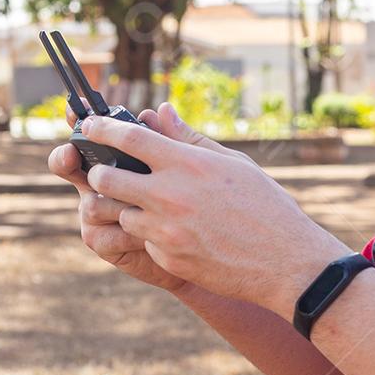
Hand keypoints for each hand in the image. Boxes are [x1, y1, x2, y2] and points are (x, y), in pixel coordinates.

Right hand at [48, 104, 190, 292]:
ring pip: (90, 202)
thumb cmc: (202, 204)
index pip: (92, 135)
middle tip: (72, 154)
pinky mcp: (105, 242)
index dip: (78, 122)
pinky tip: (148, 237)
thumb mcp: (196, 169)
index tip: (75, 114)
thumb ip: (177, 142)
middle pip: (68, 163)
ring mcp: (100, 213)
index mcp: (120, 158)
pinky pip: (102, 234)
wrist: (206, 250)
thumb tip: (161, 111)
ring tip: (146, 208)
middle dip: (67, 157)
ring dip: (115, 204)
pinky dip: (126, 233)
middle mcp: (102, 183)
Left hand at [76, 102, 346, 313]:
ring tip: (150, 206)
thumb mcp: (233, 165)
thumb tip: (160, 112)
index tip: (89, 126)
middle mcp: (170, 195)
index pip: (128, 138)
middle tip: (106, 170)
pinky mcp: (167, 258)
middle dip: (101, 172)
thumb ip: (190, 139)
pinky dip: (153, 236)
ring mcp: (166, 230)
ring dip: (128, 207)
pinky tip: (181, 235)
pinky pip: (144, 241)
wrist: (285, 262)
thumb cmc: (266, 207)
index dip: (101, 128)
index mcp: (187, 164)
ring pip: (120, 213)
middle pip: (108, 176)